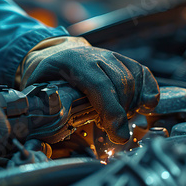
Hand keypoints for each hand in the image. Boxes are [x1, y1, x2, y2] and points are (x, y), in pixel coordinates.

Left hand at [20, 37, 158, 143]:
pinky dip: (149, 88)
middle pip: (120, 85)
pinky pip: (141, 72)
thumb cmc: (46, 73)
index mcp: (73, 63)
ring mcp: (110, 56)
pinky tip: (148, 103)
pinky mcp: (121, 59)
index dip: (111, 110)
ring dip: (132, 105)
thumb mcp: (37, 87)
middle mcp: (95, 56)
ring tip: (120, 120)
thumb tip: (53, 127)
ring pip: (132, 80)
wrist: (55, 52)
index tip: (117, 133)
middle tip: (115, 132)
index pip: (99, 85)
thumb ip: (46, 105)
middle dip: (122, 114)